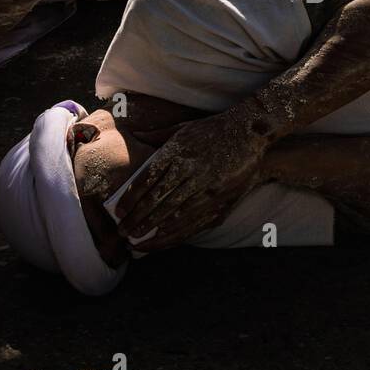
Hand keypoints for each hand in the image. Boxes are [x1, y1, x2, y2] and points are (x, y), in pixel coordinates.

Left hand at [115, 110, 271, 250]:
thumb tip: (133, 134)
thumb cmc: (213, 130)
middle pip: (157, 201)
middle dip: (137, 219)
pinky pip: (194, 221)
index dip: (131, 198)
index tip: (119, 212)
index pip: (148, 180)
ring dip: (152, 230)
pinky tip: (161, 238)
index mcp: (178, 152)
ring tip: (136, 241)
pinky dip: (175, 232)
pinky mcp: (220, 199)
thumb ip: (156, 135)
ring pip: (174, 214)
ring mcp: (207, 187)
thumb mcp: (183, 128)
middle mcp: (191, 171)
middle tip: (122, 231)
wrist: (251, 135)